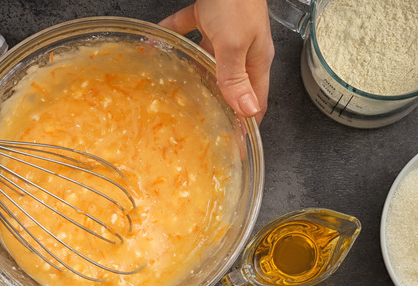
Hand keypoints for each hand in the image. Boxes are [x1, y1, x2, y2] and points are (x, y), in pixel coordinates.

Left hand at [160, 0, 273, 121]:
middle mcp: (242, 49)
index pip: (257, 99)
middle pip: (230, 83)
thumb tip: (246, 110)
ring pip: (207, 60)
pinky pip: (188, 30)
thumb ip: (236, 77)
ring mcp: (225, 32)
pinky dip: (175, 37)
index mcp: (256, 59)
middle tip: (200, 121)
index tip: (234, 141)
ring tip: (176, 89)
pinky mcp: (208, 15)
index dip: (247, 122)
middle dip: (217, 102)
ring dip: (193, 73)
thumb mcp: (235, 44)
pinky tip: (160, 44)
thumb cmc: (237, 1)